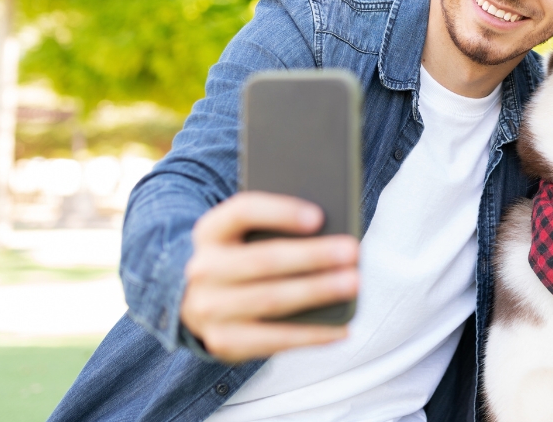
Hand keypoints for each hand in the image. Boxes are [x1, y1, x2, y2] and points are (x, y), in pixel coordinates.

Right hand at [180, 191, 359, 363]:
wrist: (199, 302)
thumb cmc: (242, 258)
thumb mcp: (246, 235)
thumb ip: (277, 228)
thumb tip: (329, 229)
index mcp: (210, 231)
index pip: (243, 211)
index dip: (281, 212)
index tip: (319, 216)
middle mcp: (203, 269)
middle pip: (263, 259)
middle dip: (312, 256)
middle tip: (352, 251)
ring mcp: (208, 309)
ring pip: (271, 300)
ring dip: (317, 292)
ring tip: (353, 283)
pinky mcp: (223, 341)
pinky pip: (274, 340)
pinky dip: (312, 335)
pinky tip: (342, 328)